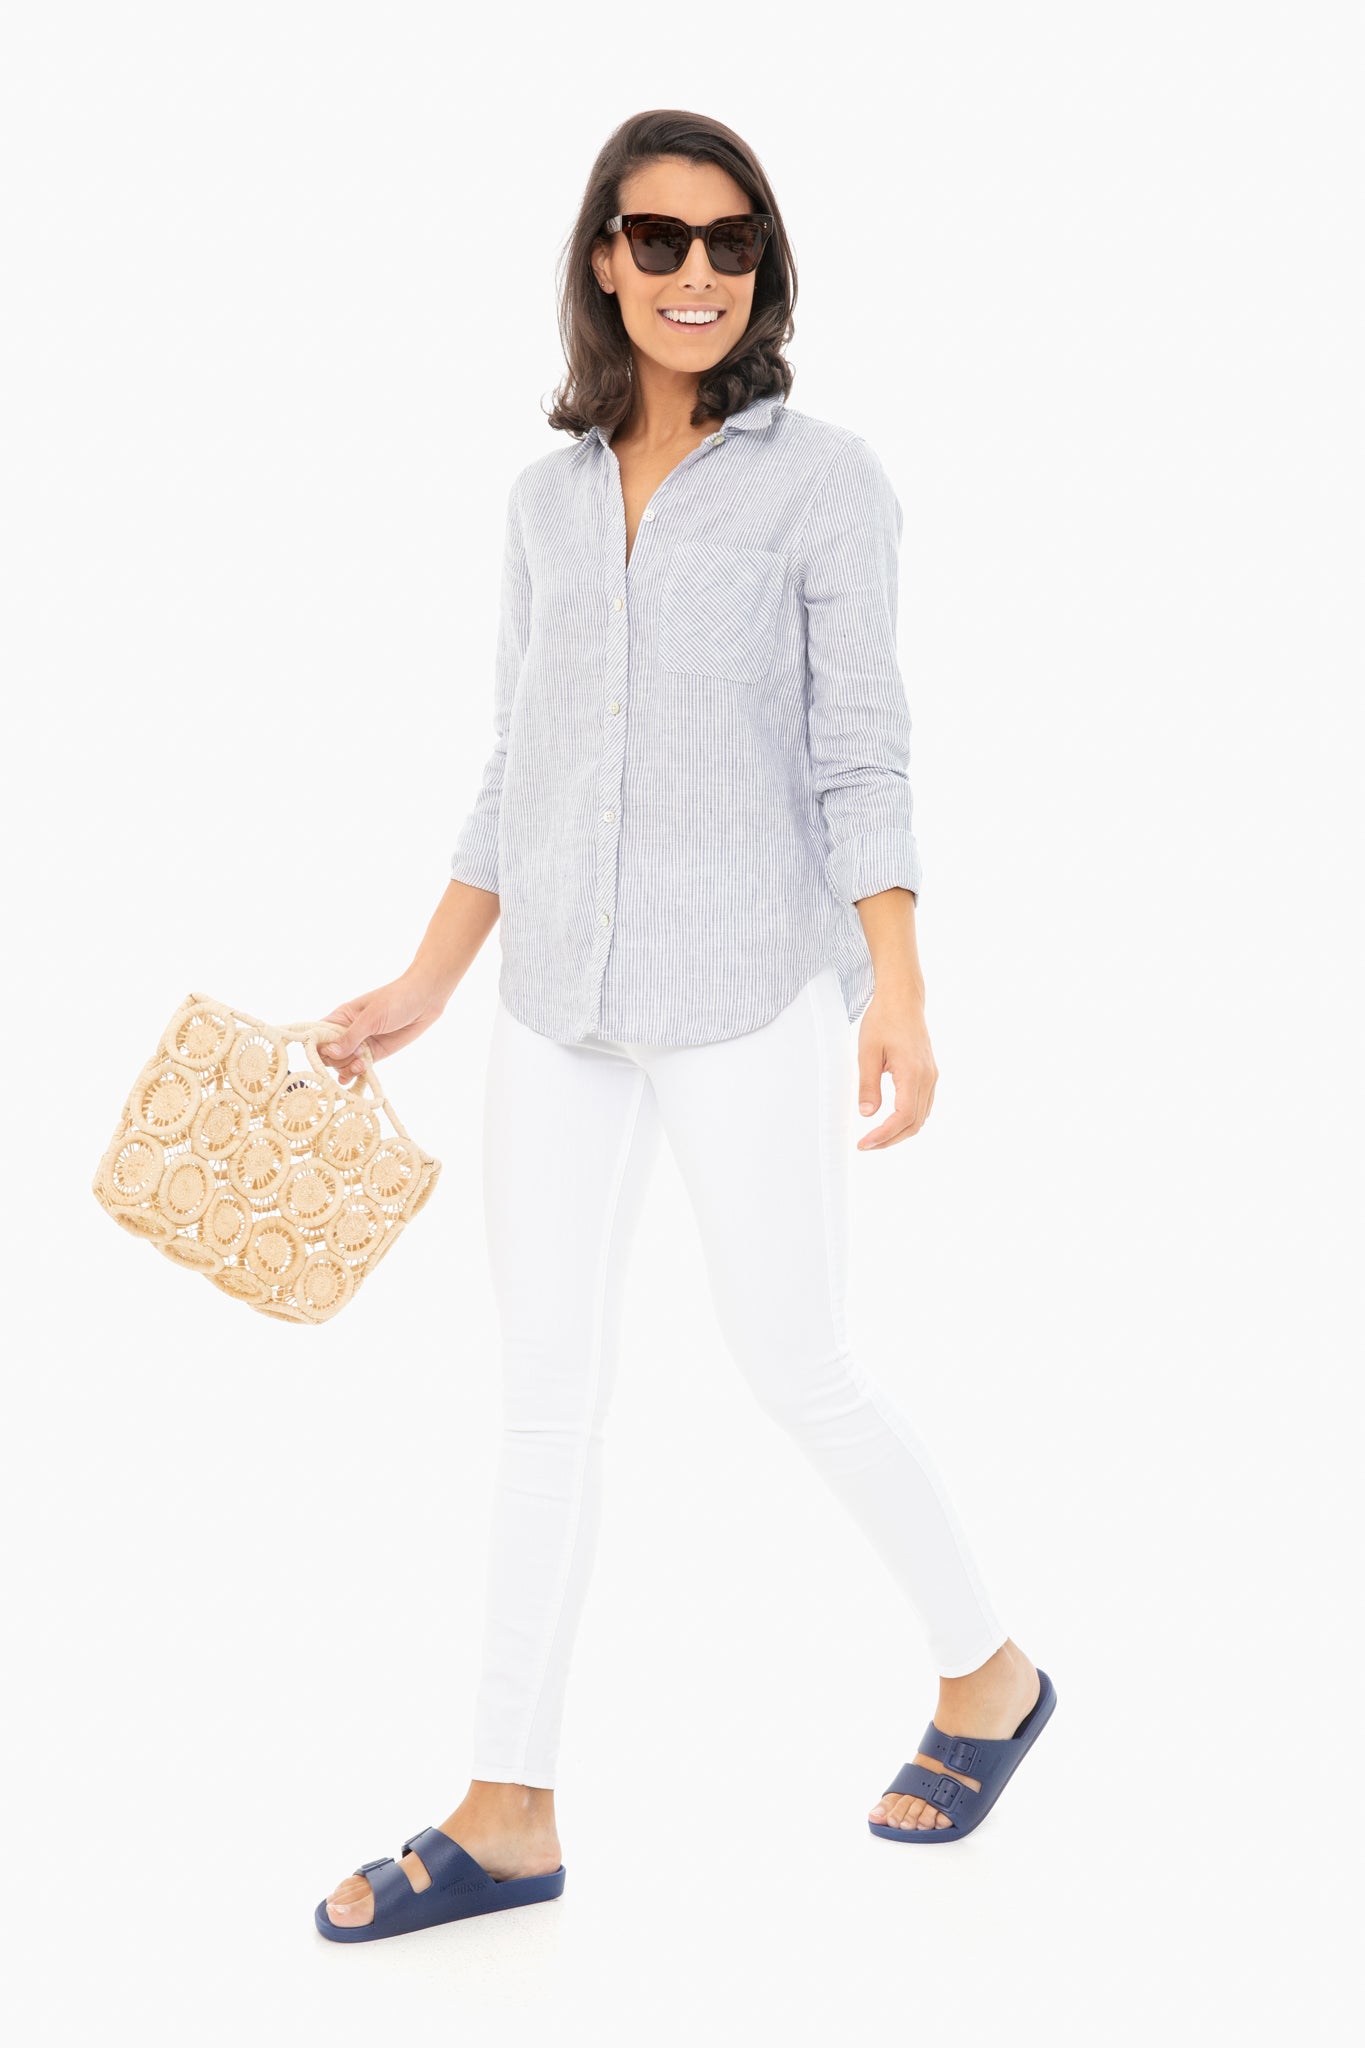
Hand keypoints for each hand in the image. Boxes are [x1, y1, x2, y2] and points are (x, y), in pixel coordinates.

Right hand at [315, 973, 445, 1084]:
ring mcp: (360, 1044)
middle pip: (329, 1054)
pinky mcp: (374, 1054)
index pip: (318, 1036)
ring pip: (342, 1063)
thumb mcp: (371, 1018)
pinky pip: (358, 1068)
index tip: (325, 1055)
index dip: (317, 1047)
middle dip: (336, 1061)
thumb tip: (328, 1054)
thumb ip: (350, 1037)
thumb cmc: (395, 1000)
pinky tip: (354, 1077)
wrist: (424, 1000)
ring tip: (360, 1066)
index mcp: (340, 1017)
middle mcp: (347, 1032)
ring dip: (347, 1068)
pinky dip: (354, 1074)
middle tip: (353, 1058)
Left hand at [855, 991, 937, 1149]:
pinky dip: (908, 1120)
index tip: (864, 1143)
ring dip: (900, 1132)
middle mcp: (928, 1078)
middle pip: (914, 1123)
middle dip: (890, 1139)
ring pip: (921, 1117)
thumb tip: (867, 1114)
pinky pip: (923, 1106)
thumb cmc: (883, 1019)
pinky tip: (891, 1122)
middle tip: (866, 1146)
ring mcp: (932, 1076)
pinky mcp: (929, 1074)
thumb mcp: (867, 1051)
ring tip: (876, 1138)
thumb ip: (868, 1084)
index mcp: (913, 1073)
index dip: (884, 1135)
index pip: (903, 1117)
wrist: (903, 999)